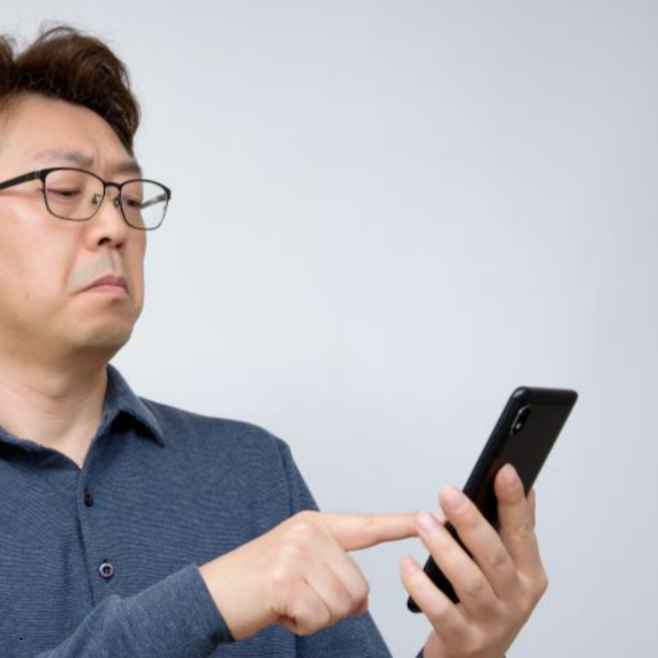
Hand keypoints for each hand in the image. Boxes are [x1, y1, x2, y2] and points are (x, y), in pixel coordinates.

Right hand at [200, 509, 418, 639]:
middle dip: (333, 605)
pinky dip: (301, 625)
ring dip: (316, 616)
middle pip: (358, 586)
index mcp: (314, 525)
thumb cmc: (255, 584)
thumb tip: (364, 601)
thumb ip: (335, 574)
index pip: (367, 526)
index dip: (402, 525)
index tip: (434, 519)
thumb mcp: (298, 568)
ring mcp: (296, 553)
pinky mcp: (285, 580)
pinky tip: (278, 610)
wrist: (209, 595)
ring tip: (286, 601)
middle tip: (296, 597)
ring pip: (342, 605)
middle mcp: (308, 533)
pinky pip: (319, 618)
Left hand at [400, 464, 547, 657]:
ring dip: (444, 549)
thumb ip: (517, 532)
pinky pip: (441, 611)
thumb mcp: (510, 571)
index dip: (514, 501)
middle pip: (494, 556)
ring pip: (469, 581)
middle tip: (448, 492)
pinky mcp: (464, 640)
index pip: (523, 532)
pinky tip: (406, 565)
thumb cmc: (489, 605)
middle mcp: (516, 599)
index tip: (503, 470)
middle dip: (471, 521)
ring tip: (424, 523)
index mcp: (530, 575)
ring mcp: (492, 622)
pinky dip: (422, 586)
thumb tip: (528, 490)